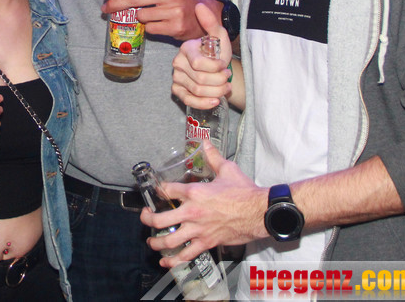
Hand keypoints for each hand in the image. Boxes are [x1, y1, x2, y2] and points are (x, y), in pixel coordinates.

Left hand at [102, 0, 221, 40]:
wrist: (205, 15)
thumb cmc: (180, 0)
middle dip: (115, 4)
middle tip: (106, 8)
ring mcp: (175, 11)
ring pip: (141, 16)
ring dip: (138, 18)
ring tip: (147, 17)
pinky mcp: (176, 27)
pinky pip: (149, 28)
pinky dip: (148, 27)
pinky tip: (158, 24)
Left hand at [140, 142, 266, 265]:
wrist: (259, 212)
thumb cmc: (244, 192)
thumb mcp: (227, 170)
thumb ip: (213, 157)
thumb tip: (206, 143)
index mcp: (195, 192)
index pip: (167, 190)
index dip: (159, 190)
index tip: (158, 192)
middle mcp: (192, 212)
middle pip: (160, 219)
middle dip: (147, 219)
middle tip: (145, 217)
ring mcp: (198, 230)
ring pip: (170, 240)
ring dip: (156, 242)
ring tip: (151, 241)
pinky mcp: (207, 242)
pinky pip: (186, 254)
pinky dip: (174, 260)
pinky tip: (166, 261)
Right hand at [172, 3, 232, 109]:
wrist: (217, 69)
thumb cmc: (218, 53)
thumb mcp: (219, 36)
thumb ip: (211, 22)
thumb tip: (199, 6)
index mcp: (186, 49)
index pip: (199, 64)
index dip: (216, 68)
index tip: (225, 66)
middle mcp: (177, 63)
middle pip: (200, 79)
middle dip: (219, 81)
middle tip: (227, 78)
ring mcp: (176, 78)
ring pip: (197, 91)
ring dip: (215, 92)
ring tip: (225, 87)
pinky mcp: (178, 91)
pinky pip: (189, 100)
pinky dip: (204, 103)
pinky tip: (215, 101)